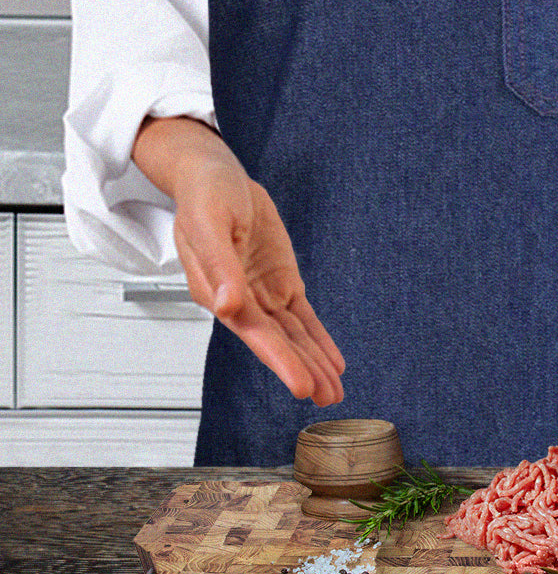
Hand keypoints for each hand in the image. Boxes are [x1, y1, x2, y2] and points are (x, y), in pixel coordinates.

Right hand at [170, 148, 345, 405]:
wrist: (217, 176)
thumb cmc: (205, 196)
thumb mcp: (208, 223)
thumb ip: (218, 265)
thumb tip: (226, 305)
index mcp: (216, 291)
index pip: (254, 331)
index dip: (279, 359)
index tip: (301, 384)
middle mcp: (240, 299)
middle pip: (277, 340)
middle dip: (303, 369)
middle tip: (327, 397)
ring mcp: (262, 292)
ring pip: (293, 334)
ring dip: (313, 361)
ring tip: (334, 391)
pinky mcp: (280, 280)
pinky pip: (302, 315)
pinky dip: (317, 338)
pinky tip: (332, 360)